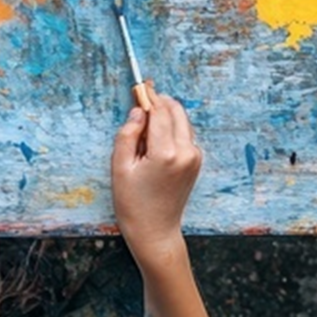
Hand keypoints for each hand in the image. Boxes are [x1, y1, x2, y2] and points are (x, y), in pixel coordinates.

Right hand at [111, 96, 202, 267]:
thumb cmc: (133, 203)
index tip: (140, 86)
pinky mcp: (196, 161)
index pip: (160, 112)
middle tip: (142, 96)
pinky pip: (185, 134)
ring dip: (165, 115)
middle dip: (159, 102)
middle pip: (176, 111)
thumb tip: (139, 111)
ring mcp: (195, 156)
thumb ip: (128, 134)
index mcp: (166, 153)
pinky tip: (154, 139)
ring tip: (143, 126)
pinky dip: (172, 128)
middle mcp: (186, 152)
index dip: (149, 97)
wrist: (155, 230)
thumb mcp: (120, 167)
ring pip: (182, 121)